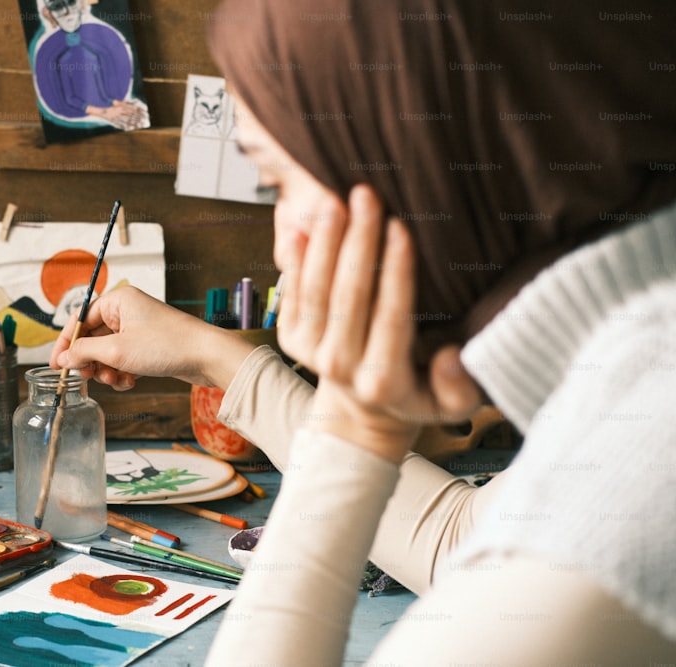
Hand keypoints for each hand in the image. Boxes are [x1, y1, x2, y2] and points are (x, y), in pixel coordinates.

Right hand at [50, 285, 256, 390]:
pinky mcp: (149, 346)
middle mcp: (127, 311)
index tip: (56, 365)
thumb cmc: (166, 345)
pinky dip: (123, 373)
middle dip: (91, 361)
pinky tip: (131, 382)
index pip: (80, 318)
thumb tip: (63, 359)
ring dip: (107, 370)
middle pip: (93, 337)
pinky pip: (124, 360)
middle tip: (89, 377)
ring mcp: (139, 329)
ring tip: (116, 380)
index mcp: (118, 300)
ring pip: (108, 352)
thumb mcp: (117, 351)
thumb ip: (84, 353)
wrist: (206, 356)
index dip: (66, 343)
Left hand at [276, 185, 480, 461]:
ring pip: (315, 289)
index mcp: (383, 381)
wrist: (362, 414)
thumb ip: (458, 387)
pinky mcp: (290, 338)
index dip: (395, 270)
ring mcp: (309, 352)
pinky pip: (292, 292)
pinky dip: (295, 259)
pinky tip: (301, 225)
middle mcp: (340, 367)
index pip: (391, 316)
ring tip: (335, 200)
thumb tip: (449, 356)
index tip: (401, 226)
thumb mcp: (451, 406)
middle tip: (366, 195)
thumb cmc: (418, 396)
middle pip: (348, 296)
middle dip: (357, 242)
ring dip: (324, 242)